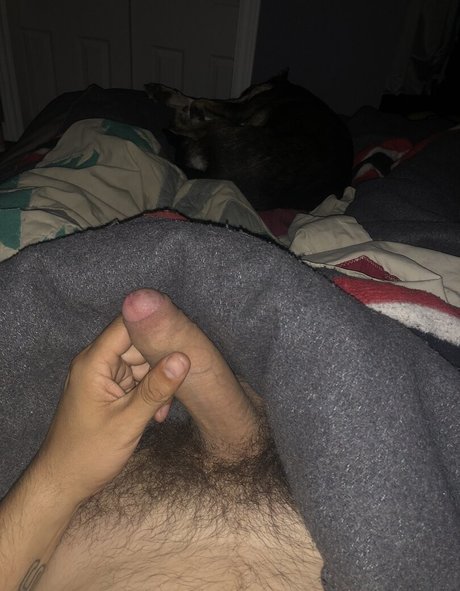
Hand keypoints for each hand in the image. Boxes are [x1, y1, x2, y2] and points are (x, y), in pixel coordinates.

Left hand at [34, 315, 189, 502]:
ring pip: (141, 362)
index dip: (155, 326)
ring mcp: (103, 377)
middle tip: (182, 380)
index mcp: (93, 362)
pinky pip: (137, 379)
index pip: (127, 325)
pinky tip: (157, 414)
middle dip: (160, 360)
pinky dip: (150, 392)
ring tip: (164, 408)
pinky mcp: (109, 390)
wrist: (63, 483)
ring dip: (157, 381)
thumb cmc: (88, 454)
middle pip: (137, 343)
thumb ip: (156, 389)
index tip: (183, 336)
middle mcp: (96, 363)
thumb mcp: (128, 422)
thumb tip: (184, 358)